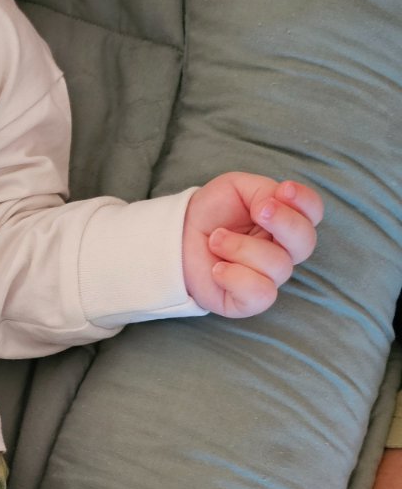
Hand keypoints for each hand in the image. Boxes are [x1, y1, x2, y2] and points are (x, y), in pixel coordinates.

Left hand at [182, 173, 323, 316]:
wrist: (176, 236)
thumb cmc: (211, 212)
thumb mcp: (236, 187)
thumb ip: (263, 191)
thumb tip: (274, 207)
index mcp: (284, 221)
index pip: (313, 213)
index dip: (305, 202)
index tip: (283, 189)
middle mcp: (282, 251)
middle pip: (305, 243)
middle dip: (284, 223)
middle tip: (257, 211)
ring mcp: (267, 277)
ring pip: (278, 266)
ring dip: (242, 247)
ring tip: (215, 239)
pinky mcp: (248, 301)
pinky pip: (262, 294)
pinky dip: (237, 278)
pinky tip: (217, 268)